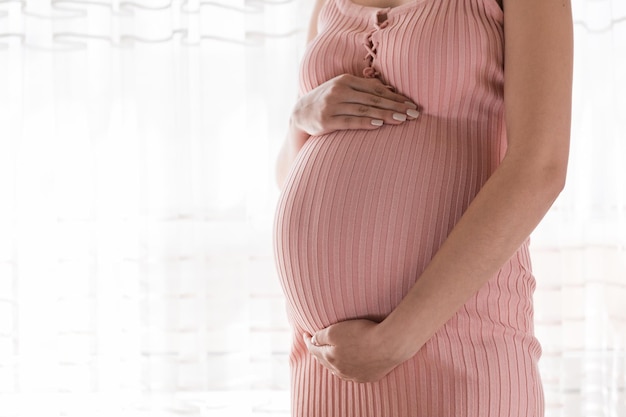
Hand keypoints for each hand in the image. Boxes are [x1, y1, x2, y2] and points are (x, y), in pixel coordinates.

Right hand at [292, 74, 419, 135]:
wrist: (299, 114)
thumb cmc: (327, 102)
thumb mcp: (343, 90)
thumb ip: (363, 90)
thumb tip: (391, 92)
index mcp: (345, 80)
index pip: (376, 89)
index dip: (395, 97)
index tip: (412, 105)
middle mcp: (339, 90)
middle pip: (373, 99)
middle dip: (395, 107)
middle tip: (413, 114)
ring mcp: (331, 105)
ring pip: (363, 110)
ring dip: (385, 115)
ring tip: (402, 120)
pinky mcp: (325, 121)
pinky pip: (349, 121)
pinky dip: (365, 122)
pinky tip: (379, 124)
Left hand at [303, 319, 405, 382]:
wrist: (389, 344)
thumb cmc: (362, 333)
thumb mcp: (336, 330)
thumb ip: (321, 336)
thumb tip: (313, 340)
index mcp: (330, 358)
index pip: (313, 349)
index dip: (308, 340)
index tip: (305, 333)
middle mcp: (340, 370)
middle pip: (324, 361)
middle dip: (318, 351)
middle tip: (314, 343)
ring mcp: (354, 375)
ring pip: (337, 369)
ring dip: (331, 361)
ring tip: (328, 354)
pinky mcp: (368, 376)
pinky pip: (352, 373)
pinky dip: (346, 367)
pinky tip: (348, 363)